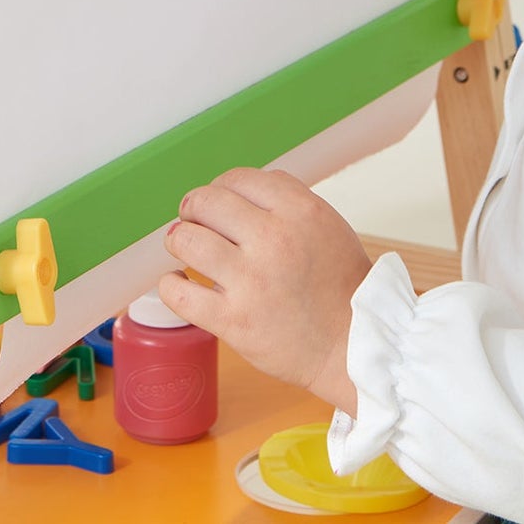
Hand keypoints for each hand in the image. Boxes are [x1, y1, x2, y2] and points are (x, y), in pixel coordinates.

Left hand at [159, 168, 370, 416]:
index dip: (220, 186)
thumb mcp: (326, 223)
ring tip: (182, 245)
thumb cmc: (341, 285)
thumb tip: (240, 188)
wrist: (352, 345)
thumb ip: (286, 199)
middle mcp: (272, 240)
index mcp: (299, 211)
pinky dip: (171, 284)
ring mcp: (250, 281)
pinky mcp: (233, 321)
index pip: (238, 179)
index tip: (216, 200)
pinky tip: (177, 281)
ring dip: (178, 239)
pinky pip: (180, 293)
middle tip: (192, 219)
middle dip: (193, 208)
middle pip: (207, 202)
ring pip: (187, 240)